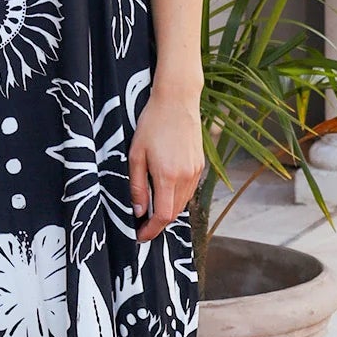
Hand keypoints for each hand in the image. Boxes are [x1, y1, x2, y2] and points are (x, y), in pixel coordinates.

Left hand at [128, 84, 204, 243]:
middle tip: (142, 226)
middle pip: (174, 213)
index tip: (140, 236)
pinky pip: (189, 191)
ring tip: (151, 209)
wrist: (177, 101)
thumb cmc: (152, 124)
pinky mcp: (200, 165)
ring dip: (168, 211)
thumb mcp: (136, 154)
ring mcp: (196, 171)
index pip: (163, 216)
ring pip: (183, 203)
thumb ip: (136, 186)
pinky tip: (165, 192)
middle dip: (158, 224)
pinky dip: (177, 198)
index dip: (151, 231)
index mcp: (168, 175)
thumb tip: (138, 212)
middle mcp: (186, 177)